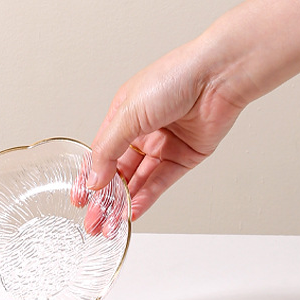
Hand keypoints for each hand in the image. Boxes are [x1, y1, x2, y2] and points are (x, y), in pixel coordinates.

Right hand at [88, 41, 245, 219]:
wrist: (219, 75)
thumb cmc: (175, 77)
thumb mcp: (128, 113)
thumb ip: (108, 150)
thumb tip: (94, 180)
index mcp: (124, 116)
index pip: (102, 154)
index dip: (91, 178)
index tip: (80, 199)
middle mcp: (142, 132)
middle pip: (118, 173)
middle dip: (105, 199)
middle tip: (93, 221)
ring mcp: (163, 146)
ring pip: (138, 182)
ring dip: (124, 204)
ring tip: (110, 224)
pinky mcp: (183, 158)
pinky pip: (160, 183)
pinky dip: (146, 198)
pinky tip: (133, 212)